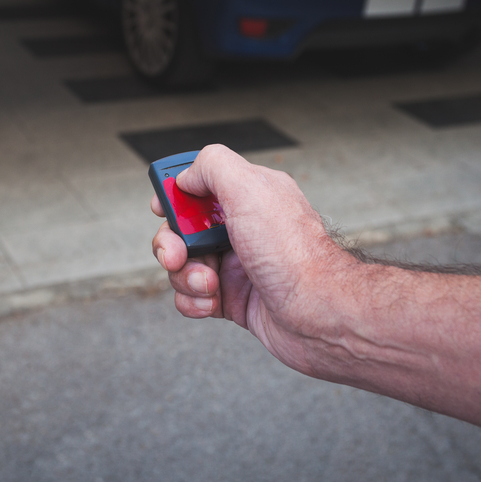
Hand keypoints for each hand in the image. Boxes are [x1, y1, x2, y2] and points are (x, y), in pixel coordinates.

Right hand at [151, 145, 345, 377]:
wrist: (318, 315)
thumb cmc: (293, 255)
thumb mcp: (250, 190)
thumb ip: (213, 167)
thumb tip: (186, 175)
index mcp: (251, 195)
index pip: (202, 182)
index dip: (176, 191)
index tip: (162, 205)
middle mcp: (244, 227)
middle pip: (184, 227)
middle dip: (172, 242)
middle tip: (177, 255)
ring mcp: (238, 264)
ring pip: (184, 264)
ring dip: (185, 275)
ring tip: (209, 285)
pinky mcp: (234, 299)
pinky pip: (193, 296)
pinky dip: (193, 300)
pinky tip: (211, 303)